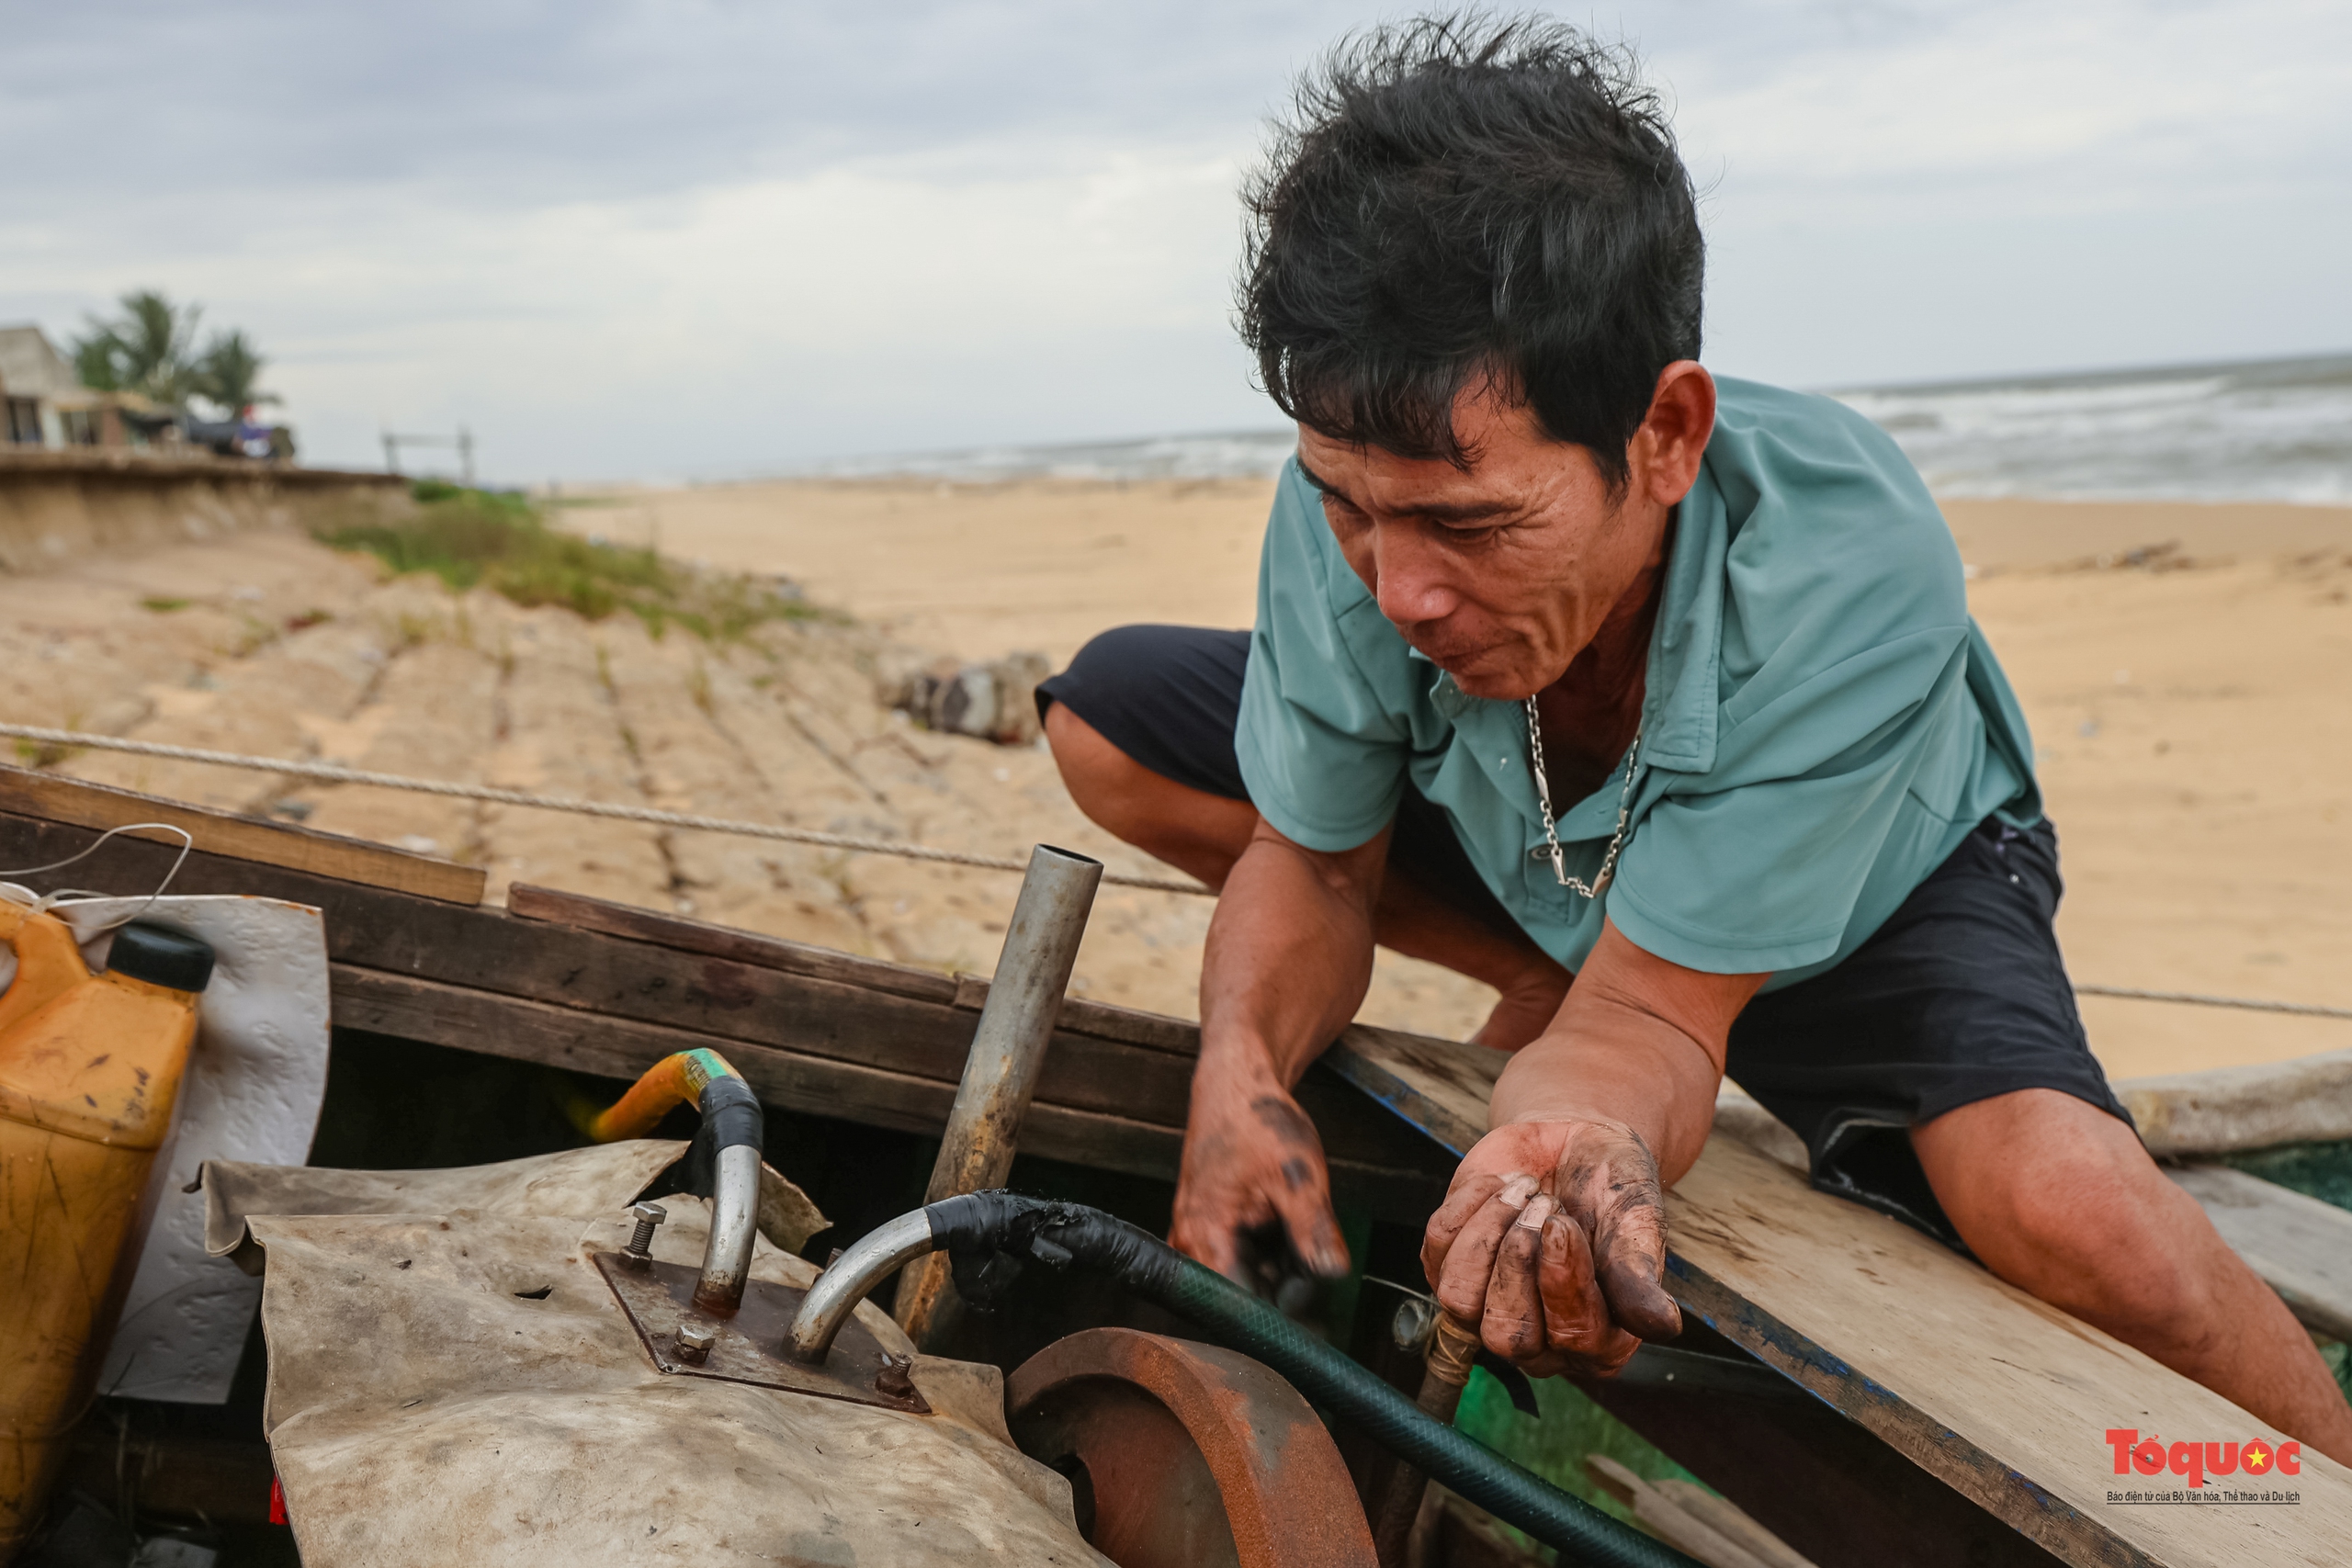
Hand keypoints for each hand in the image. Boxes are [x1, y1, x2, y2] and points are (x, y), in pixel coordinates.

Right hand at [1170, 1063, 1349, 1285]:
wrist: (1235, 1085)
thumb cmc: (1257, 1121)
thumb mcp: (1299, 1177)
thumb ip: (1314, 1231)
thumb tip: (1333, 1275)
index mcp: (1205, 1235)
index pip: (1243, 1306)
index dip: (1284, 1312)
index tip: (1318, 1302)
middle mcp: (1192, 1244)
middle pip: (1247, 1296)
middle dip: (1288, 1284)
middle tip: (1315, 1246)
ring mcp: (1198, 1238)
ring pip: (1249, 1279)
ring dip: (1282, 1265)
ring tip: (1296, 1218)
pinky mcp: (1209, 1231)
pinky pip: (1245, 1259)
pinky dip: (1273, 1249)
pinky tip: (1285, 1217)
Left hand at [1421, 1118, 1681, 1376]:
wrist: (1577, 1144)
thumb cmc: (1616, 1191)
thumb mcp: (1637, 1223)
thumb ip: (1639, 1274)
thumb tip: (1661, 1326)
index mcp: (1598, 1342)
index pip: (1570, 1339)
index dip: (1561, 1281)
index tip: (1565, 1223)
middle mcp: (1540, 1340)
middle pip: (1505, 1335)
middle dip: (1519, 1261)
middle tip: (1547, 1206)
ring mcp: (1487, 1306)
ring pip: (1459, 1299)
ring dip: (1488, 1232)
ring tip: (1526, 1191)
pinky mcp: (1450, 1267)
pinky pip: (1436, 1249)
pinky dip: (1469, 1203)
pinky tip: (1503, 1184)